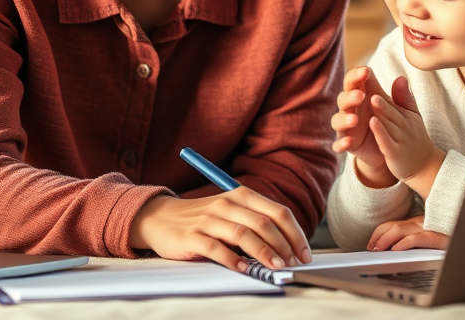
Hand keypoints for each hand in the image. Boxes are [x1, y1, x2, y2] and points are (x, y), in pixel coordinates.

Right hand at [129, 189, 310, 271]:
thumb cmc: (203, 219)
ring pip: (243, 234)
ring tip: (275, 267)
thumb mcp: (231, 213)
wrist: (160, 218)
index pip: (277, 212)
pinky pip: (216, 248)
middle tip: (292, 264)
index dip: (294, 234)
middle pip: (264, 223)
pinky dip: (233, 259)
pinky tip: (244, 269)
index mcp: (241, 196)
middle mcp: (227, 204)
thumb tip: (287, 247)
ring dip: (263, 252)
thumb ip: (255, 223)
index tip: (303, 253)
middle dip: (283, 246)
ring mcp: (209, 219)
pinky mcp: (192, 236)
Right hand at [331, 67, 396, 186]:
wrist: (394, 149)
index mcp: (362, 96)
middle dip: (350, 96)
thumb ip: (400, 96)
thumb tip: (402, 79)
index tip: (366, 71)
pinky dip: (341, 143)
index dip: (356, 75)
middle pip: (343, 99)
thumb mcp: (400, 110)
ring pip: (337, 120)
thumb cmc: (392, 122)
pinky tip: (349, 141)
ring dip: (343, 119)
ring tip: (354, 119)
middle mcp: (351, 110)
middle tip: (360, 95)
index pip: (353, 81)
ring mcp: (347, 127)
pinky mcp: (348, 144)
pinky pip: (338, 144)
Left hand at [368, 76, 444, 197]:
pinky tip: (372, 123)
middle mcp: (403, 124)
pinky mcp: (395, 153)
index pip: (391, 97)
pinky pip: (387, 141)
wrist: (424, 166)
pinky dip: (380, 132)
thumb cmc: (414, 138)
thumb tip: (400, 76)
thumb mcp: (412, 116)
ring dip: (380, 111)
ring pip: (388, 123)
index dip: (376, 86)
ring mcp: (400, 138)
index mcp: (403, 114)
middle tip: (369, 85)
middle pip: (390, 109)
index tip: (366, 71)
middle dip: (379, 96)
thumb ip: (404, 98)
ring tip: (370, 99)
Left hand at [368, 215, 450, 251]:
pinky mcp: (436, 237)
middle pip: (393, 226)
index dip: (380, 232)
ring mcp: (428, 228)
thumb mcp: (430, 237)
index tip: (372, 243)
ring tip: (378, 249)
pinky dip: (404, 244)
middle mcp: (421, 223)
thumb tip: (396, 249)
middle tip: (371, 248)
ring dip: (385, 240)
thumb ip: (416, 239)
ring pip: (400, 230)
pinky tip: (396, 250)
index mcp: (419, 222)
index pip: (394, 224)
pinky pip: (416, 238)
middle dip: (378, 236)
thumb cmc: (451, 239)